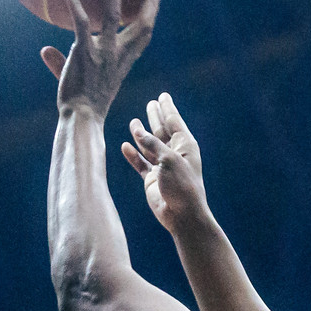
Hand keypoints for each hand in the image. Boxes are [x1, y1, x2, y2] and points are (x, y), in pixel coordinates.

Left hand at [39, 0, 163, 118]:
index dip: (152, 12)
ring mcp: (103, 53)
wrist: (82, 118)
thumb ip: (61, 61)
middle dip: (149, 2)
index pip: (144, 34)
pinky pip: (81, 25)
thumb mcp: (78, 77)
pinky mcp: (84, 53)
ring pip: (113, 17)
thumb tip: (45, 50)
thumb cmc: (82, 102)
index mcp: (124, 61)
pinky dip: (75, 6)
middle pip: (142, 24)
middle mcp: (118, 55)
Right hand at [121, 92, 209, 232]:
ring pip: (149, 146)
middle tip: (151, 103)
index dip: (167, 108)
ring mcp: (162, 166)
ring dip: (141, 134)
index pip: (174, 121)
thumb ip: (152, 143)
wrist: (181, 215)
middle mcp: (174, 153)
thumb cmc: (182, 185)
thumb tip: (137, 129)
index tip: (163, 95)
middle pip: (162, 130)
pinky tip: (125, 146)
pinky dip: (133, 155)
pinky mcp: (152, 179)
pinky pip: (140, 163)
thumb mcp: (169, 159)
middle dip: (156, 117)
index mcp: (185, 145)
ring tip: (134, 122)